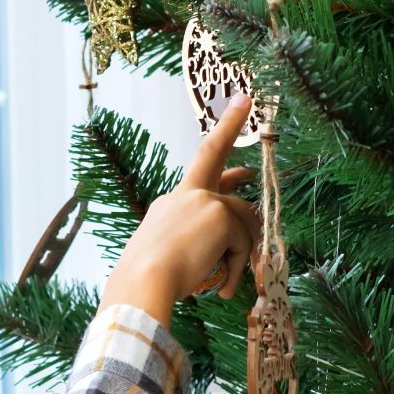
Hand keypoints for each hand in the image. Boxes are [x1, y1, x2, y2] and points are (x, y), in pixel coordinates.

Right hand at [98, 95, 261, 326]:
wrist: (143, 282)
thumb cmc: (148, 281)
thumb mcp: (171, 257)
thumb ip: (197, 246)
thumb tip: (227, 252)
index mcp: (170, 204)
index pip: (199, 166)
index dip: (221, 134)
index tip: (238, 106)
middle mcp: (185, 194)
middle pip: (221, 170)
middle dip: (233, 139)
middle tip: (250, 131)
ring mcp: (203, 200)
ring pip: (243, 220)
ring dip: (242, 253)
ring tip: (227, 284)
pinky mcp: (220, 215)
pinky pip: (244, 242)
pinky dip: (239, 266)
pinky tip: (225, 287)